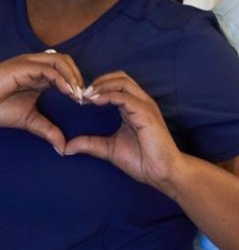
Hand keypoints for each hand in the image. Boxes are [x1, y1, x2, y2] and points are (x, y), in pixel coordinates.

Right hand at [0, 52, 83, 151]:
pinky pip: (49, 68)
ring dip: (73, 77)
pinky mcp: (22, 66)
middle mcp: (36, 65)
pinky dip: (62, 79)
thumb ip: (49, 131)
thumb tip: (64, 148)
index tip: (86, 100)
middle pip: (67, 61)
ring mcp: (29, 63)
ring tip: (78, 95)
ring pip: (61, 61)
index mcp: (39, 74)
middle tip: (85, 96)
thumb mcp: (30, 121)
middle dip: (79, 77)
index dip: (78, 82)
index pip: (66, 70)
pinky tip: (68, 92)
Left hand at [65, 71, 184, 192]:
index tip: (79, 99)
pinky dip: (108, 96)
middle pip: (120, 77)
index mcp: (134, 107)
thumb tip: (66, 147)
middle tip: (81, 94)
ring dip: (101, 86)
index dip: (97, 87)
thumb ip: (90, 144)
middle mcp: (141, 102)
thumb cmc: (142, 160)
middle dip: (98, 81)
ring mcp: (145, 106)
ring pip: (123, 82)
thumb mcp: (109, 149)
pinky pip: (125, 97)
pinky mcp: (146, 114)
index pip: (117, 84)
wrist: (160, 172)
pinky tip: (95, 102)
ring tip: (86, 97)